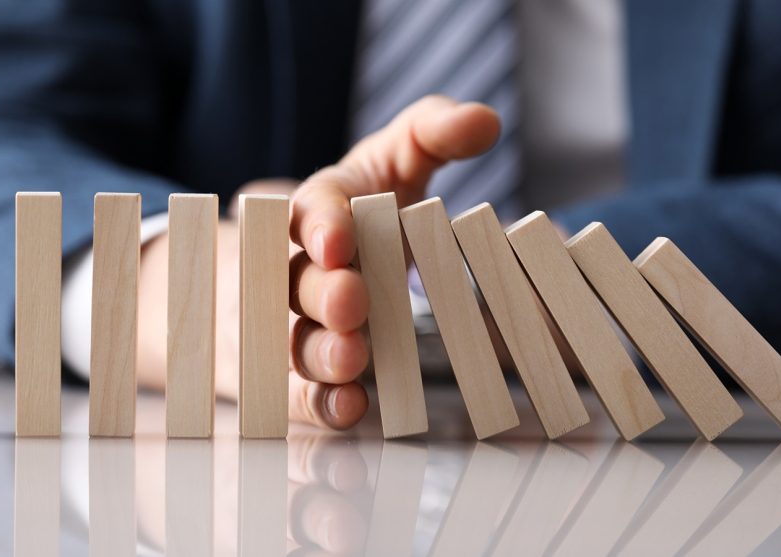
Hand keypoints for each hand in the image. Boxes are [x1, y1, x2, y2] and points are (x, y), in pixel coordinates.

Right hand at [137, 95, 500, 430]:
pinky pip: (304, 393)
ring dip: (319, 353)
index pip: (310, 210)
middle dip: (324, 292)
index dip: (321, 225)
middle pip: (299, 281)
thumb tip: (486, 120)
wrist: (317, 259)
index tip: (340, 238)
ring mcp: (298, 324)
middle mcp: (302, 268)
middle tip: (353, 300)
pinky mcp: (305, 375)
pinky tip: (353, 408)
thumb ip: (435, 132)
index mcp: (322, 211)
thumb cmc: (364, 206)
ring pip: (295, 341)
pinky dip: (321, 403)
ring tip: (351, 359)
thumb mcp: (399, 158)